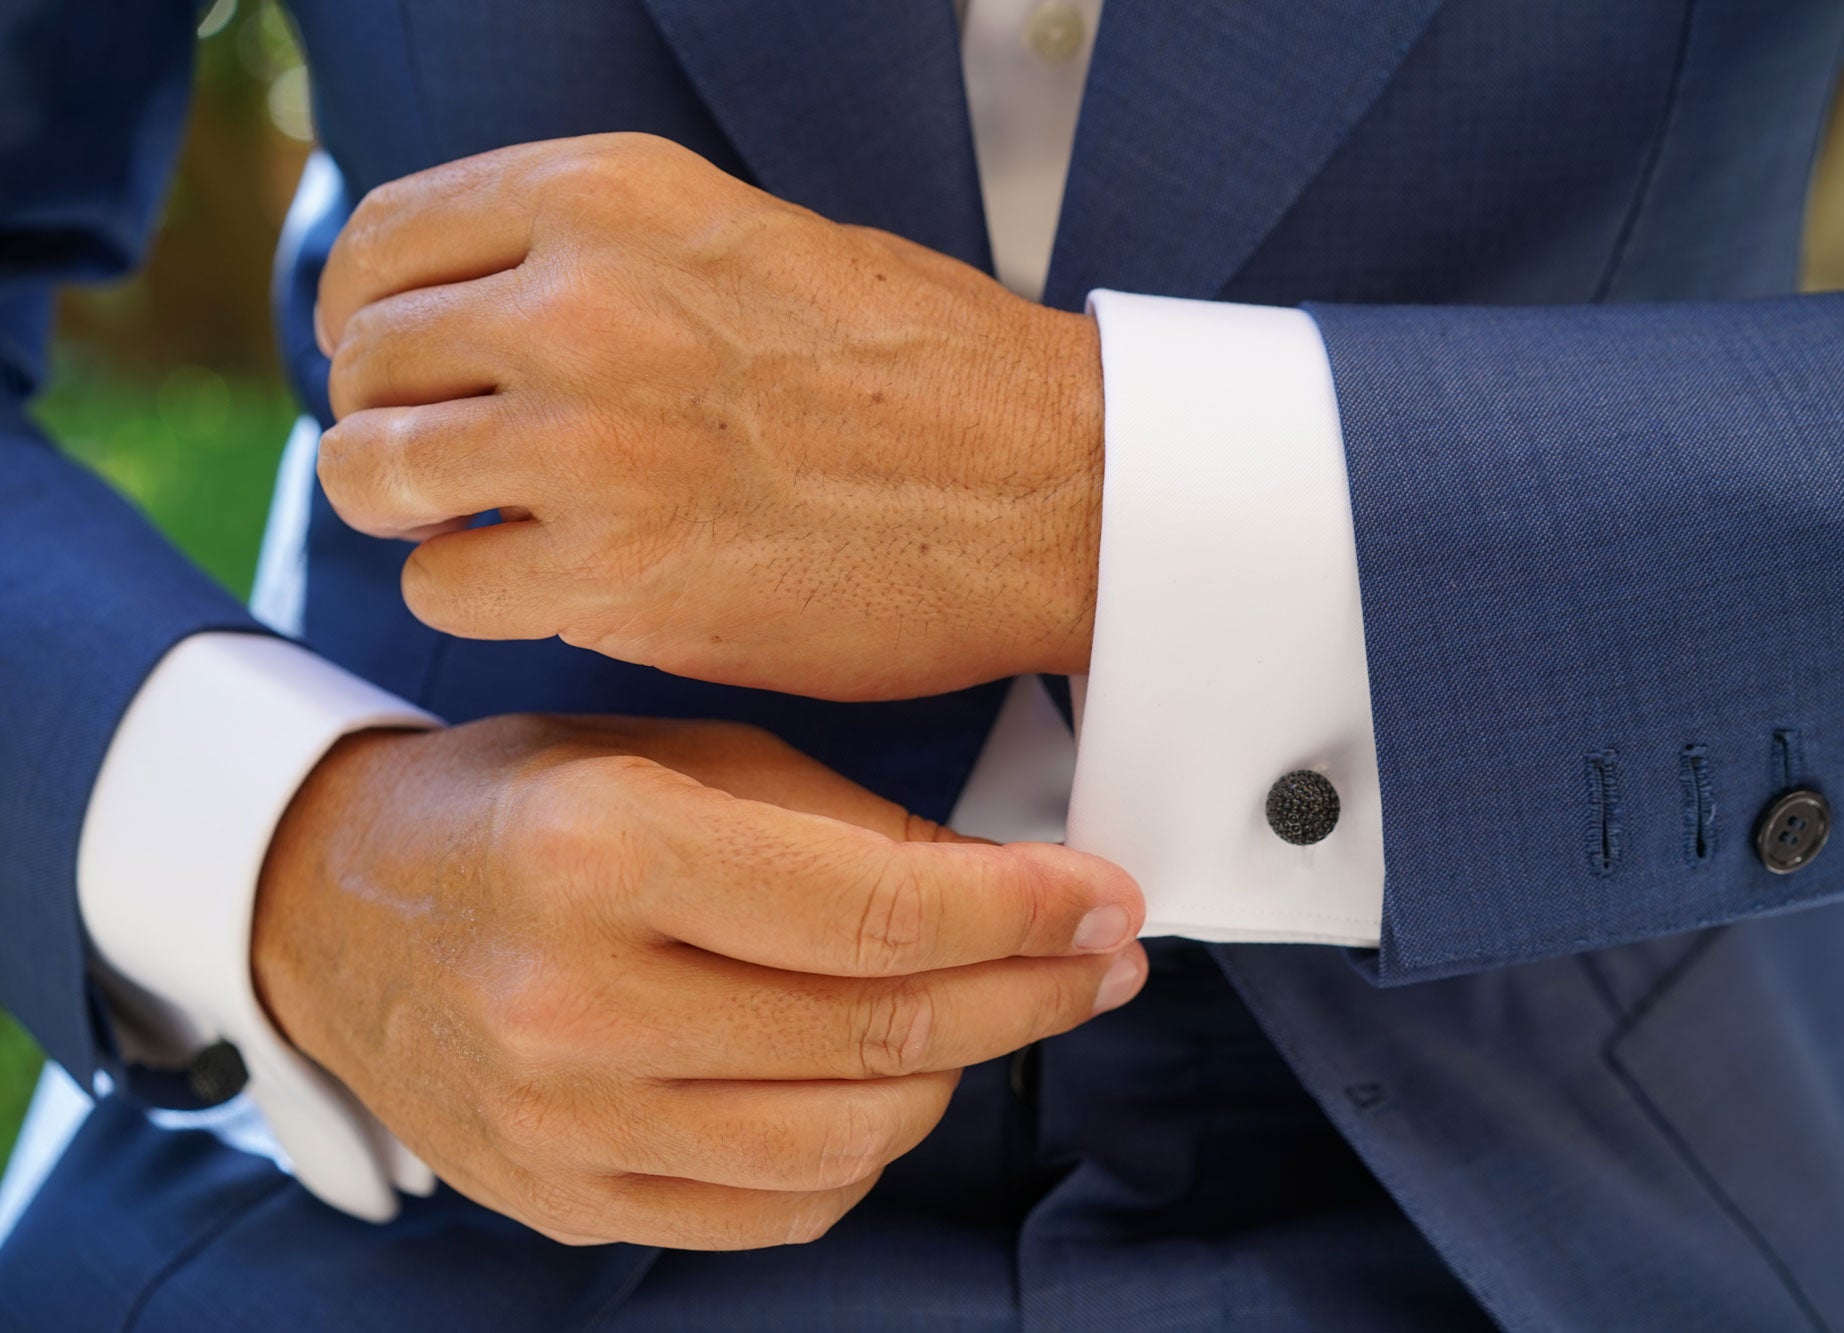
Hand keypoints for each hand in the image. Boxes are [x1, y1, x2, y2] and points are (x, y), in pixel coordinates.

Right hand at [252, 715, 1144, 1248]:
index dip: (1024, 912)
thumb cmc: (521, 804)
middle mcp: (577, 1002)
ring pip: (850, 1139)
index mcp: (604, 849)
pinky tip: (881, 1082)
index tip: (1105, 902)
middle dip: (1030, 993)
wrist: (335, 908)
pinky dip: (861, 1148)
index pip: (877, 913)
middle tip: (1097, 959)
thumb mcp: (673, 752)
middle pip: (882, 1034)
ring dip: (957, 1073)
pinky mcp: (567, 1198)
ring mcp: (567, 1124)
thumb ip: (841, 821)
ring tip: (986, 1009)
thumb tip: (1007, 885)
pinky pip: (778, 1209)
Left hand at [314, 133, 1103, 701]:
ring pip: (373, 471)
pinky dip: (477, 595)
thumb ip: (600, 255)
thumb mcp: (746, 239)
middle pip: (363, 359)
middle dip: (387, 417)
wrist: (1051, 485)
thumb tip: (478, 306)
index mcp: (611, 195)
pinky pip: (442, 586)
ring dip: (411, 512)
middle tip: (443, 465)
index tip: (398, 366)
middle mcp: (579, 299)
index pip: (384, 242)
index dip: (368, 315)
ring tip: (477, 527)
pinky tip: (546, 586)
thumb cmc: (925, 369)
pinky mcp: (614, 570)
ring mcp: (588, 438)